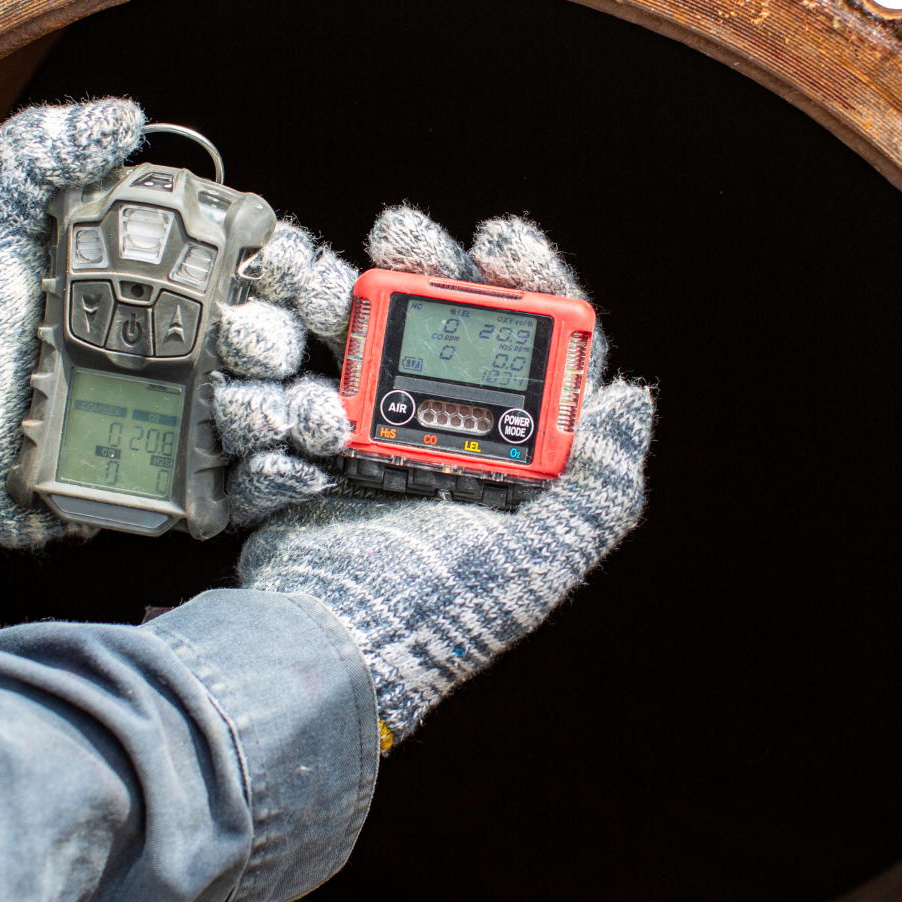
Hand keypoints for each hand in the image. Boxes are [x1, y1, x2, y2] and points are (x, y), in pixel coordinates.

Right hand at [231, 207, 655, 748]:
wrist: (331, 662)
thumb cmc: (442, 622)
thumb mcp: (538, 563)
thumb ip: (598, 488)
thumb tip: (631, 402)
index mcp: (500, 458)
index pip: (523, 350)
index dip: (519, 285)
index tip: (497, 238)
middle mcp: (435, 443)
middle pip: (426, 329)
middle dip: (404, 277)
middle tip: (389, 238)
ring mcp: (361, 448)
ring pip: (342, 350)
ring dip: (319, 320)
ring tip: (299, 312)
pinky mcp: (299, 464)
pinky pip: (283, 407)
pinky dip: (270, 402)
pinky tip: (274, 415)